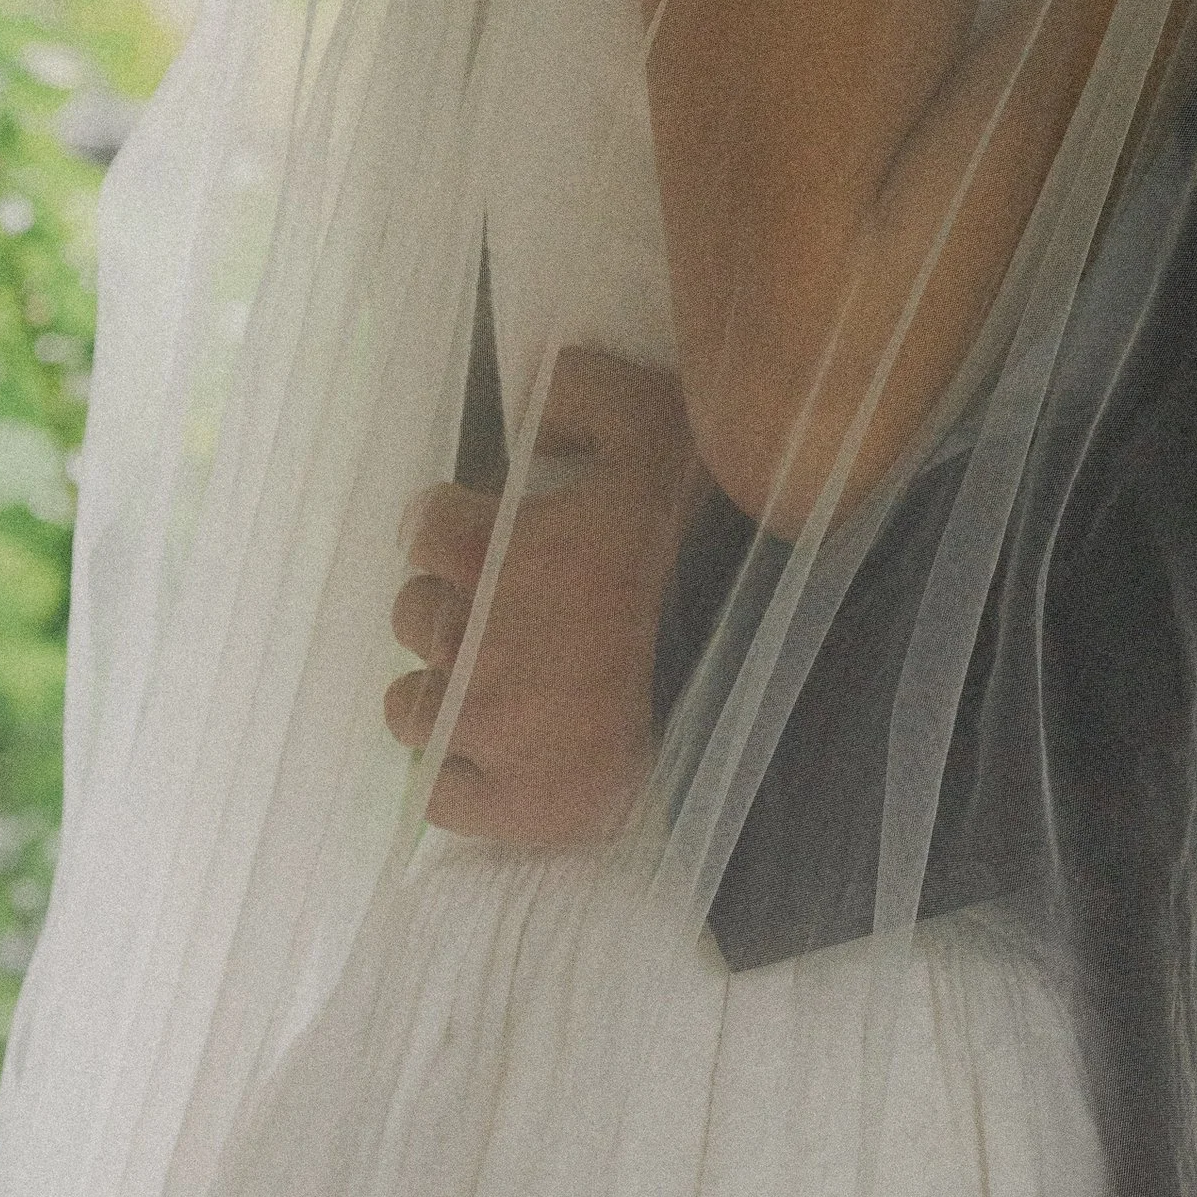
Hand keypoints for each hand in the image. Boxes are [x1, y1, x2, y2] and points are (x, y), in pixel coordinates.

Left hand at [385, 346, 700, 846]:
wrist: (781, 652)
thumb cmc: (714, 532)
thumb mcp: (657, 419)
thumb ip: (580, 389)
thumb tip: (526, 407)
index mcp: (498, 552)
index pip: (425, 528)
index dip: (459, 523)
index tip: (493, 534)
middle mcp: (481, 645)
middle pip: (417, 614)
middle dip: (458, 602)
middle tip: (516, 608)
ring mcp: (498, 735)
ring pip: (414, 707)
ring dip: (447, 688)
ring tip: (507, 683)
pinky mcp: (524, 806)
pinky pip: (444, 795)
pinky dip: (466, 773)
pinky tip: (510, 750)